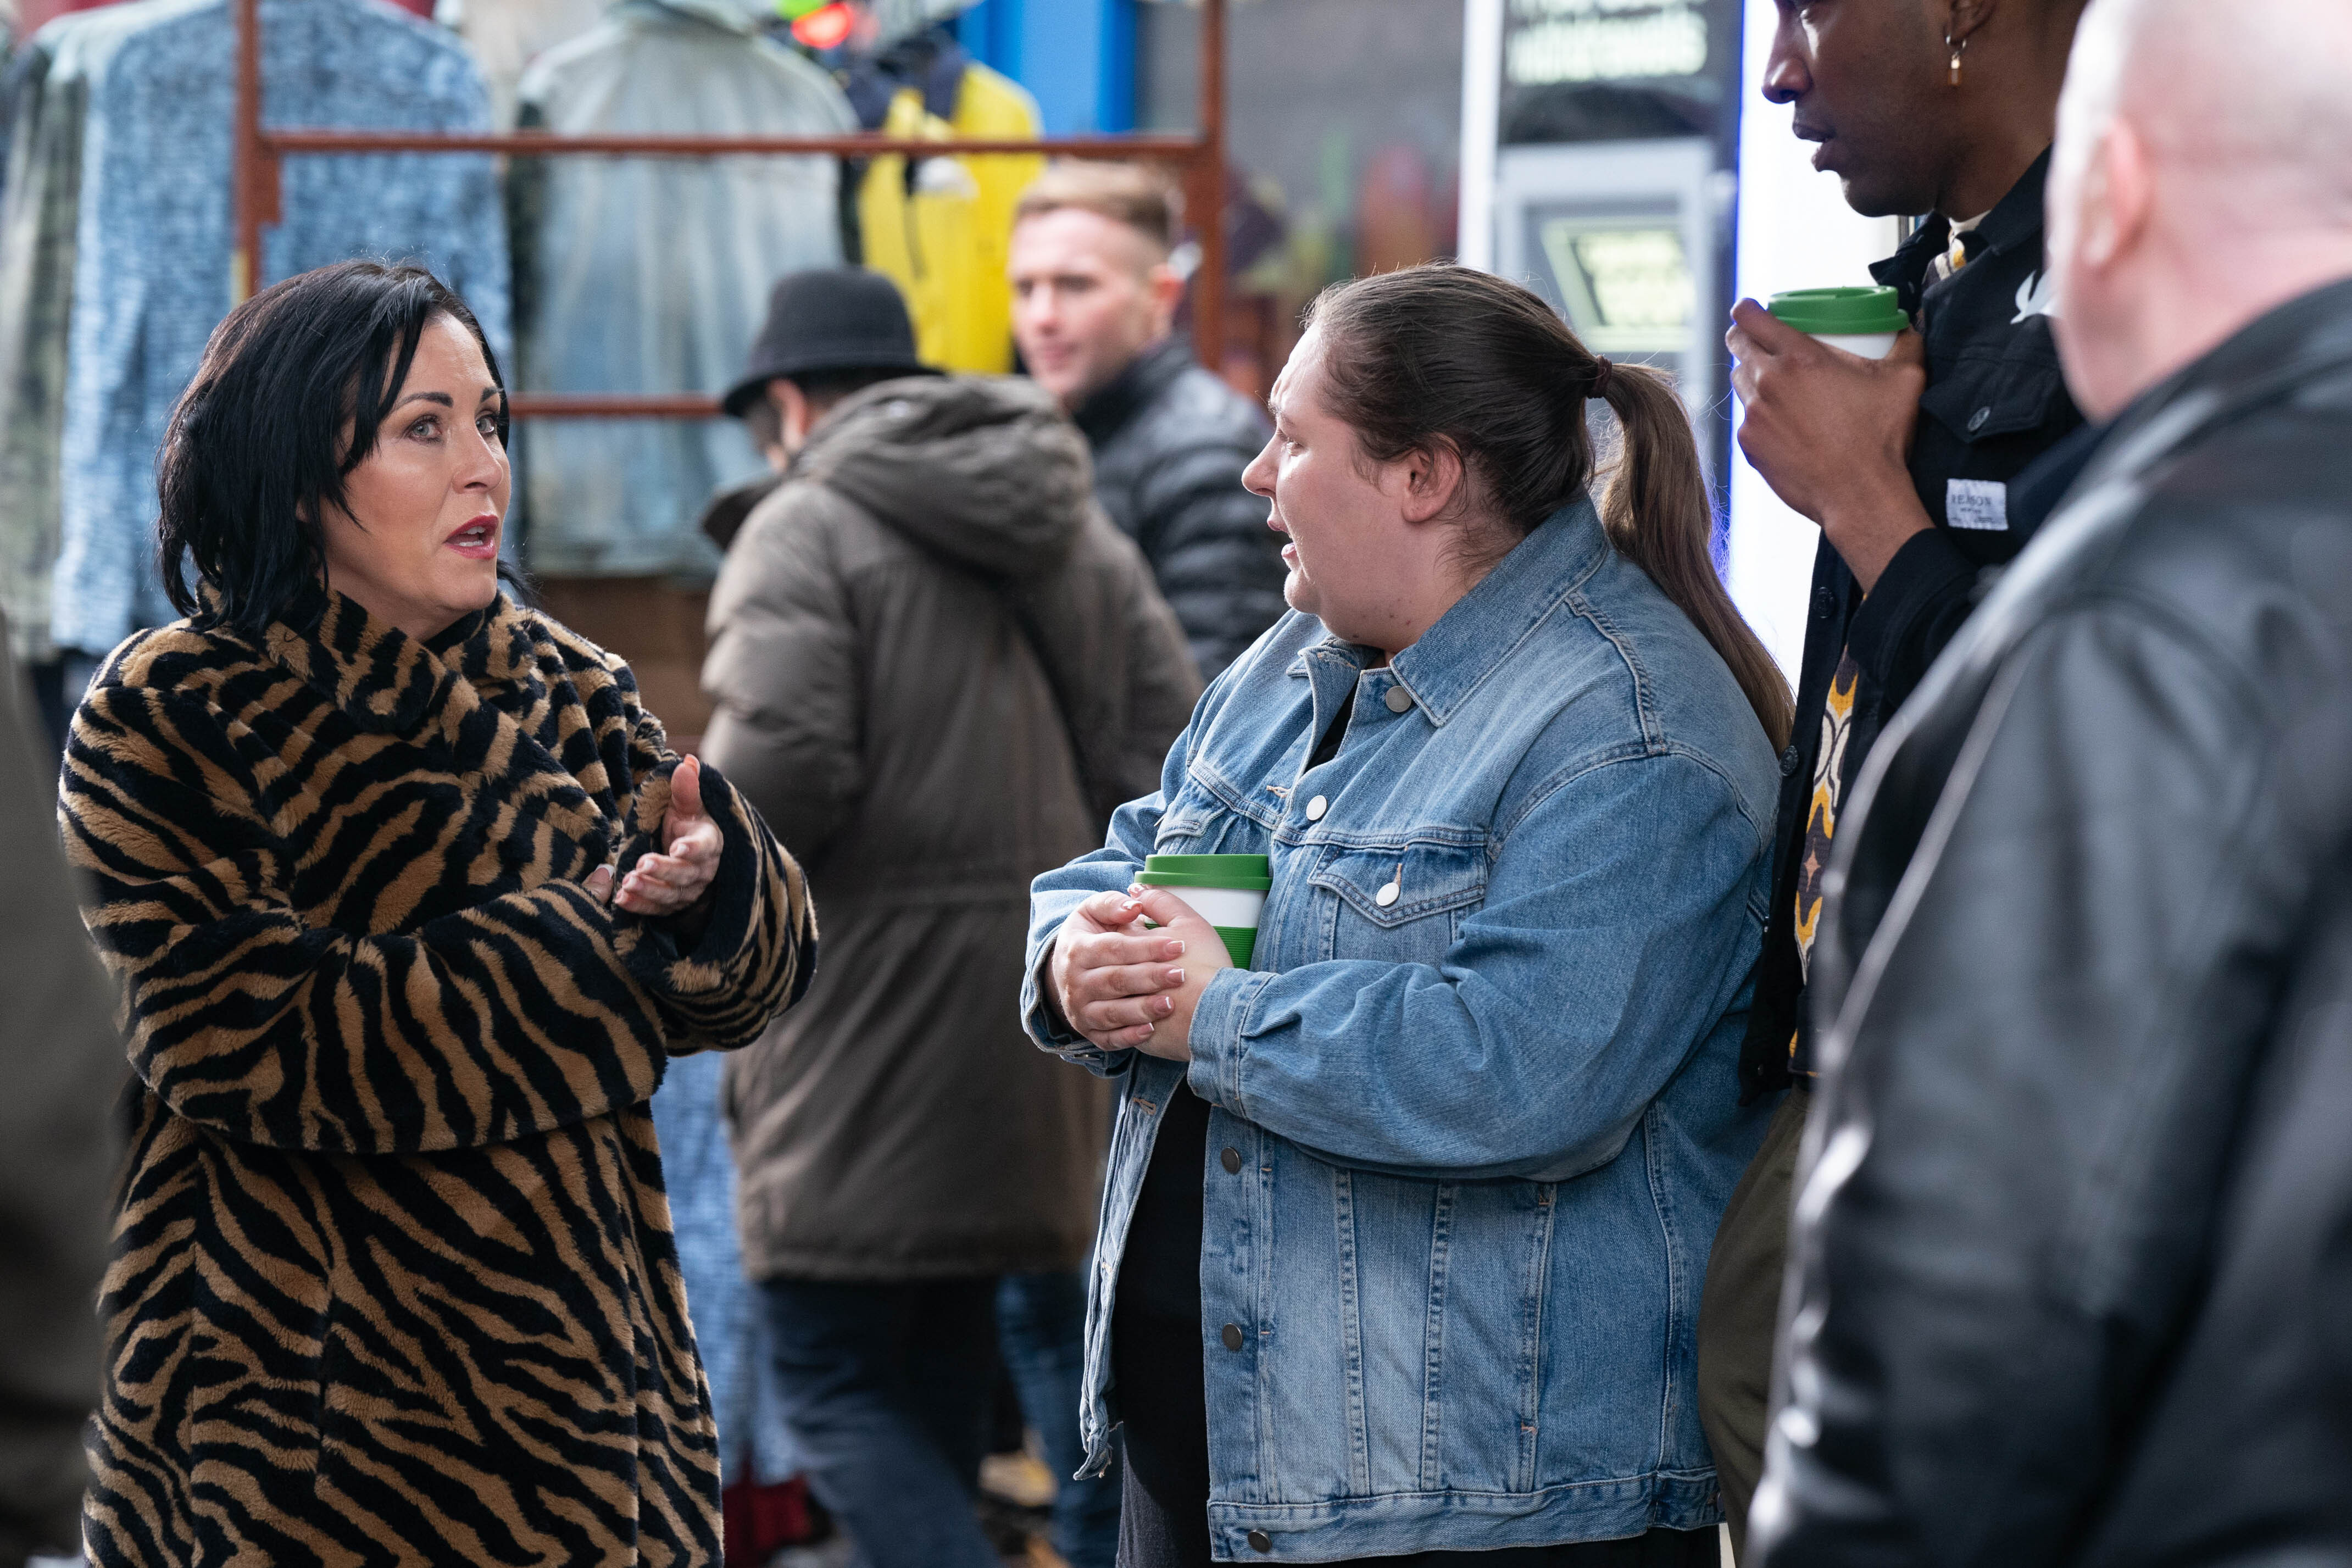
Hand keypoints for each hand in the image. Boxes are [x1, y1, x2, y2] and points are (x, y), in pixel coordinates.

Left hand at [586, 755, 722, 920]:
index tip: (677, 847)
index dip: (692, 848)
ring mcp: (688, 890)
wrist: (690, 853)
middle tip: (641, 864)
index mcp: (709, 842)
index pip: (704, 847)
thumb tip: (687, 762)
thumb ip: (686, 788)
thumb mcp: (688, 806)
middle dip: (663, 870)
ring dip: (649, 890)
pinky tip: (622, 900)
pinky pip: (657, 909)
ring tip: (627, 882)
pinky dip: (639, 907)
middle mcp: (702, 870)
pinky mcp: (672, 904)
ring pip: (671, 894)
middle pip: (685, 874)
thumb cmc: (689, 824)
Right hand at [1047, 886, 1232, 1060]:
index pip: (1114, 948)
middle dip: (1150, 978)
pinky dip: (1128, 1037)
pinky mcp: (1089, 1031)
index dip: (1147, 947)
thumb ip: (1112, 903)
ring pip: (1112, 1013)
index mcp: (1077, 949)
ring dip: (1142, 1009)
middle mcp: (1074, 982)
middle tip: (1181, 975)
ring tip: (1171, 1004)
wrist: (1067, 969)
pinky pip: (1108, 1039)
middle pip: (1115, 980)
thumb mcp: (1093, 911)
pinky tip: (1150, 1030)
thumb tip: (1134, 904)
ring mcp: (1080, 1010)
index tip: (1178, 945)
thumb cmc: (1091, 936)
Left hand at [1728, 299, 1933, 591]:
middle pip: (1737, 346)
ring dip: (1752, 375)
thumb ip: (1908, 342)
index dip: (1747, 309)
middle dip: (1745, 338)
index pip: (1751, 317)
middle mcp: (1767, 383)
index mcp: (1798, 357)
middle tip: (1761, 341)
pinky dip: (1760, 415)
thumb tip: (1910, 323)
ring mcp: (1753, 417)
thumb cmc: (1881, 438)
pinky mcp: (1750, 446)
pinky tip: (1782, 421)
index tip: (1751, 310)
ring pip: (1739, 382)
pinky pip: (1747, 420)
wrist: (1860, 496)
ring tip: (1776, 382)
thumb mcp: (1905, 379)